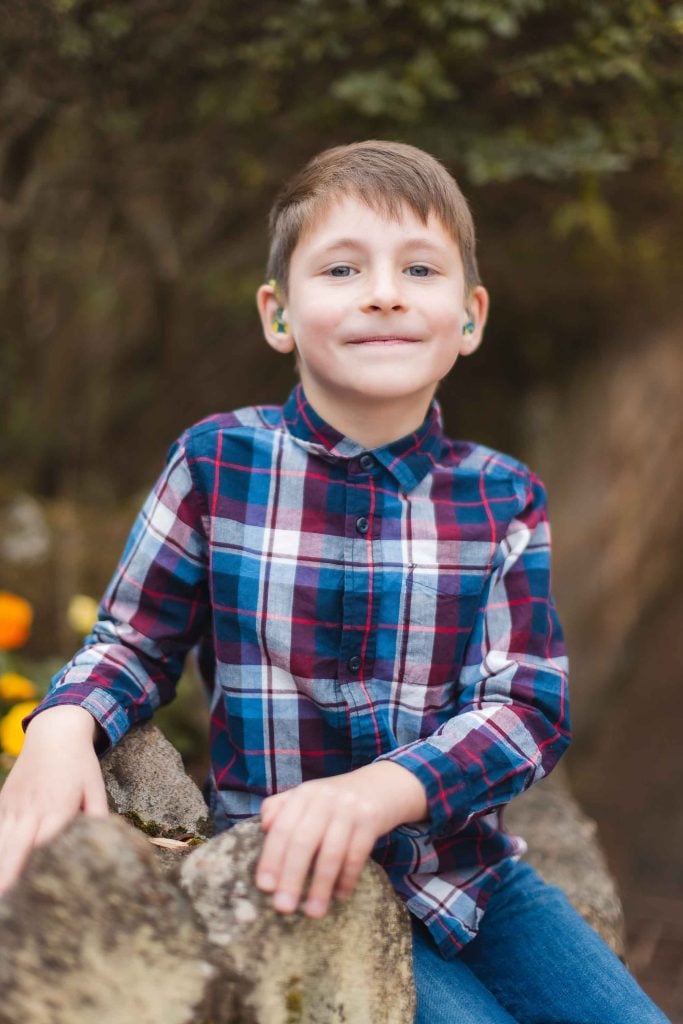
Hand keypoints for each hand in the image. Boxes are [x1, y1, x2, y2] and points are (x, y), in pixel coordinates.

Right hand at [0, 705, 108, 895]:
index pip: (45, 847)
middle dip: (6, 878)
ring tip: (3, 898)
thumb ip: (96, 818)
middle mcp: (31, 810)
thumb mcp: (95, 788)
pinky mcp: (4, 803)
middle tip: (6, 905)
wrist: (54, 733)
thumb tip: (103, 847)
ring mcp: (13, 807)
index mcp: (57, 808)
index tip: (33, 898)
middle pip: (13, 850)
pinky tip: (0, 870)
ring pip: (0, 844)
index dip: (37, 873)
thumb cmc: (80, 764)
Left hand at [255, 761, 426, 918]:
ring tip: (313, 912)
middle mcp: (324, 799)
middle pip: (303, 841)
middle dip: (291, 877)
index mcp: (303, 794)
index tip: (265, 887)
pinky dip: (347, 879)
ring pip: (331, 853)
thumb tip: (264, 827)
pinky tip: (339, 896)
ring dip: (321, 886)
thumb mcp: (308, 797)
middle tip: (283, 907)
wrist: (383, 784)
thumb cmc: (336, 800)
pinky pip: (356, 856)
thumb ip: (281, 808)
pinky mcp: (371, 820)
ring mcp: (349, 809)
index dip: (271, 858)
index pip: (282, 828)